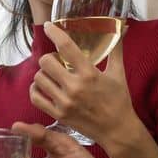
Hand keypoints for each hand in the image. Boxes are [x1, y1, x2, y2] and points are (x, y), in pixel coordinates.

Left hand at [30, 24, 135, 144]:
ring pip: (39, 78)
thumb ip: (116, 48)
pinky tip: (43, 86)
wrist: (117, 130)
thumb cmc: (119, 100)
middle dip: (49, 57)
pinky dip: (36, 89)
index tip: (48, 26)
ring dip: (43, 73)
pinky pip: (36, 98)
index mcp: (89, 74)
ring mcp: (65, 102)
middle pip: (46, 62)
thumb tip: (121, 26)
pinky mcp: (58, 114)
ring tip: (52, 74)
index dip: (54, 32)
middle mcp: (74, 87)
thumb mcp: (118, 72)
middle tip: (57, 61)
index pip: (66, 46)